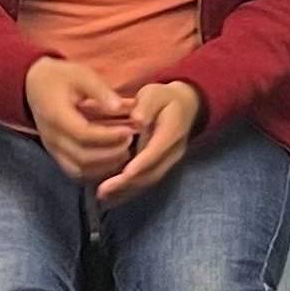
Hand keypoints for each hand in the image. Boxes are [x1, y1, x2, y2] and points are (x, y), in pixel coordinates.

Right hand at [24, 56, 134, 184]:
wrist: (34, 86)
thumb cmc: (61, 78)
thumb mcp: (81, 74)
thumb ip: (100, 91)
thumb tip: (120, 107)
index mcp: (56, 116)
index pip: (83, 134)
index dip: (109, 136)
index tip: (129, 130)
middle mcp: (52, 138)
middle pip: (82, 158)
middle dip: (111, 153)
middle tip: (131, 141)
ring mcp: (53, 149)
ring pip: (80, 170)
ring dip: (105, 166)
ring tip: (126, 150)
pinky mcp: (57, 156)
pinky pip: (77, 172)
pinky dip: (97, 171)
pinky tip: (114, 159)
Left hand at [98, 81, 205, 203]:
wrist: (186, 107)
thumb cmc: (165, 99)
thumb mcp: (155, 93)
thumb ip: (146, 105)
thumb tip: (137, 120)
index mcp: (172, 133)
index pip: (155, 152)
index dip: (140, 165)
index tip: (123, 174)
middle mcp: (173, 153)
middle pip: (152, 173)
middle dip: (128, 185)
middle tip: (103, 191)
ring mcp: (169, 163)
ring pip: (149, 181)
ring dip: (126, 192)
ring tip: (103, 197)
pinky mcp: (162, 167)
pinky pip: (147, 182)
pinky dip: (129, 191)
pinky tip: (112, 197)